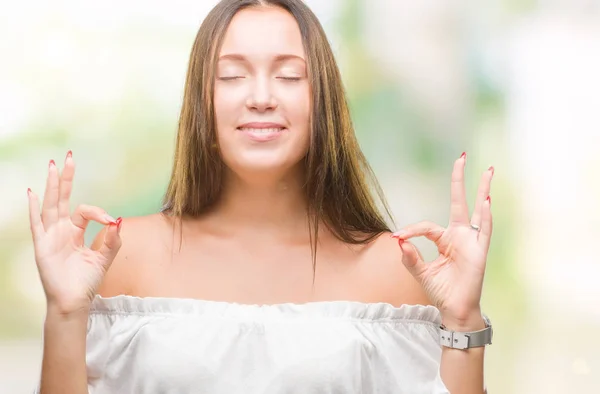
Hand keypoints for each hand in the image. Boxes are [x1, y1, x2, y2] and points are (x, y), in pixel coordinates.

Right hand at [27, 151, 122, 315]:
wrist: (74, 301)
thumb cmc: (86, 282)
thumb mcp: (104, 258)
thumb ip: (112, 240)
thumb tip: (118, 221)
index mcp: (75, 232)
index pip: (85, 211)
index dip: (98, 212)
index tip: (110, 221)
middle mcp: (61, 231)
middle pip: (63, 198)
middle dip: (66, 178)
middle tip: (68, 157)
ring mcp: (50, 236)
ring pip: (50, 205)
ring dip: (52, 186)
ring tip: (53, 166)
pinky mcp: (42, 246)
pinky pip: (37, 224)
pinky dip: (34, 208)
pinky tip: (32, 193)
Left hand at [392, 153, 492, 324]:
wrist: (454, 310)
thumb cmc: (440, 290)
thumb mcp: (420, 272)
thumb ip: (410, 257)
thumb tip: (398, 241)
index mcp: (444, 239)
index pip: (426, 226)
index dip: (411, 230)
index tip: (397, 238)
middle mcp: (459, 236)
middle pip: (460, 202)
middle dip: (459, 180)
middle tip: (461, 157)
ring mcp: (472, 241)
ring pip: (479, 211)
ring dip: (483, 190)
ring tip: (489, 169)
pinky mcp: (481, 251)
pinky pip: (485, 230)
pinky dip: (486, 216)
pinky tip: (487, 199)